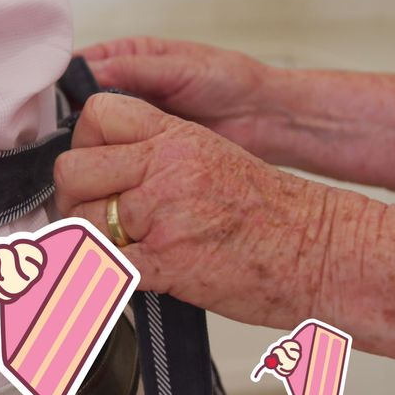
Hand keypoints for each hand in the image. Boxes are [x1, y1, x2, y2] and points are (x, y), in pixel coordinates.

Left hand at [53, 93, 363, 327]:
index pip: (96, 116)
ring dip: (87, 241)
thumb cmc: (275, 212)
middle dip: (74, 197)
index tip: (91, 166)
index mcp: (176, 137)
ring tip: (112, 249)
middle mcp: (164, 168)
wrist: (322, 250)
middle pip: (73, 170)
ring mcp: (163, 214)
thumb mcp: (212, 157)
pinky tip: (115, 278)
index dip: (83, 143)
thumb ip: (157, 156)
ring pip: (82, 220)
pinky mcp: (166, 262)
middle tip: (91, 215)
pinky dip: (101, 277)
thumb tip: (106, 170)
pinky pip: (103, 266)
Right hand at [78, 38, 271, 147]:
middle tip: (60, 125)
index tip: (50, 91)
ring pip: (96, 127)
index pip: (85, 63)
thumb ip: (136, 69)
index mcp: (132, 57)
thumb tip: (92, 70)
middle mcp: (127, 87)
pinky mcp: (145, 148)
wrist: (263, 116)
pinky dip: (106, 156)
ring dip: (86, 137)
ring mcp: (134, 119)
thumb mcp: (180, 67)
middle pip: (83, 98)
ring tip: (74, 146)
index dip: (66, 76)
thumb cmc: (229, 80)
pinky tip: (97, 162)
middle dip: (70, 111)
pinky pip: (116, 150)